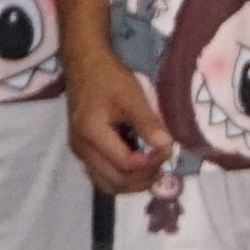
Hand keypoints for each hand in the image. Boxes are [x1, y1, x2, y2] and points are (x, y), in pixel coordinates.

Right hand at [66, 54, 170, 195]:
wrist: (85, 65)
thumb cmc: (108, 78)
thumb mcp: (132, 97)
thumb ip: (147, 123)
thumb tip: (165, 145)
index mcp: (91, 134)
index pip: (125, 164)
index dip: (151, 162)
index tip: (168, 149)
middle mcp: (81, 149)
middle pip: (115, 181)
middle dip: (144, 178)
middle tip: (165, 164)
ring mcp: (80, 151)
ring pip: (107, 183)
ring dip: (133, 183)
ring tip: (155, 170)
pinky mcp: (83, 150)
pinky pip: (102, 175)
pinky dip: (122, 178)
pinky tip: (140, 167)